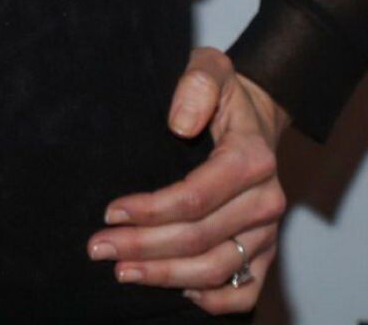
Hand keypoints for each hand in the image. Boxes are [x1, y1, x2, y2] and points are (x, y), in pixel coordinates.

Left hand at [85, 46, 289, 311]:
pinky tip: (178, 291)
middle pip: (199, 238)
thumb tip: (179, 123)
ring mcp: (268, 232)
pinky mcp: (266, 251)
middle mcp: (265, 201)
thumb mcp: (210, 67)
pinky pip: (245, 291)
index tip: (111, 212)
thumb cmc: (226, 93)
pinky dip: (213, 300)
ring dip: (166, 276)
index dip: (151, 210)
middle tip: (99, 248)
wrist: (256, 115)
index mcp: (251, 158)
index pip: (195, 197)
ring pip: (216, 269)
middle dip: (144, 247)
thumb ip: (196, 85)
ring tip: (122, 271)